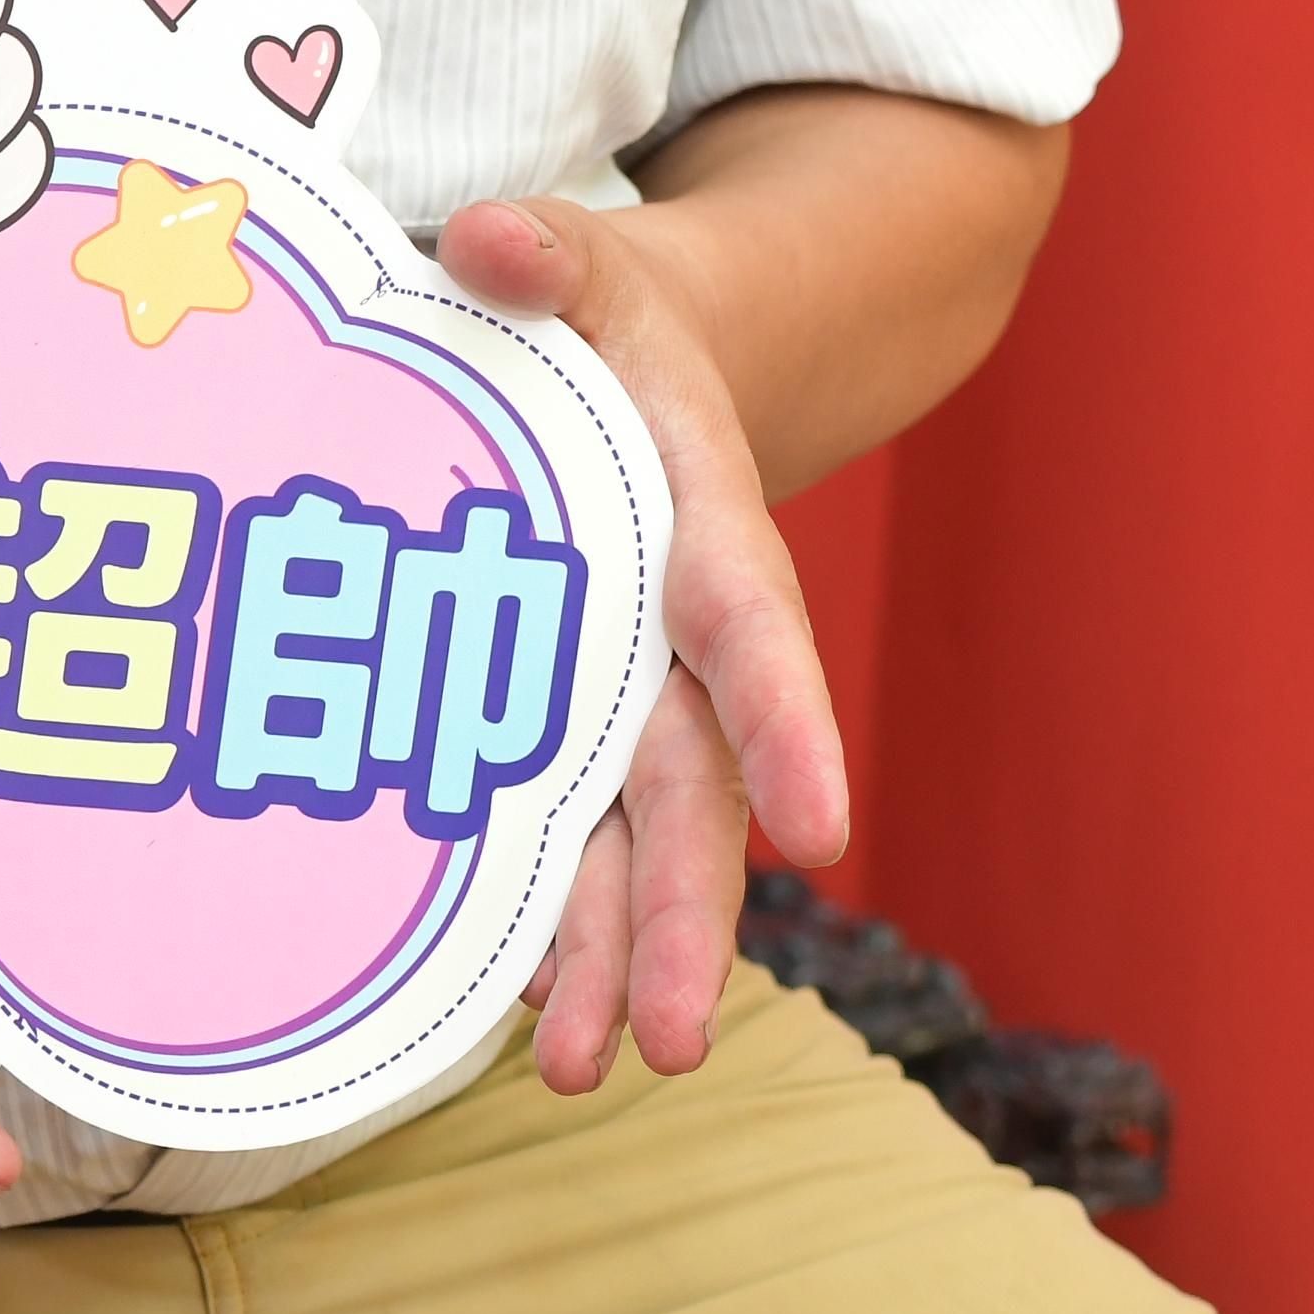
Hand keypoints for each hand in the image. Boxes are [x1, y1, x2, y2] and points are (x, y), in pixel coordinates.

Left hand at [441, 195, 845, 1091]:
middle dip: (691, 917)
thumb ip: (543, 259)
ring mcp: (630, 692)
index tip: (825, 831)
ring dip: (617, 957)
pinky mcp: (579, 722)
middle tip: (677, 1046)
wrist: (644, 358)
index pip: (744, 627)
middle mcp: (676, 635)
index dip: (782, 725)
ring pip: (639, 842)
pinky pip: (576, 835)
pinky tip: (515, 1012)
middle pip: (698, 787)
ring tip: (581, 1071)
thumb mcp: (583, 266)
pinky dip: (552, 918)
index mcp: (691, 521)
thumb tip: (488, 241)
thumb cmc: (599, 317)